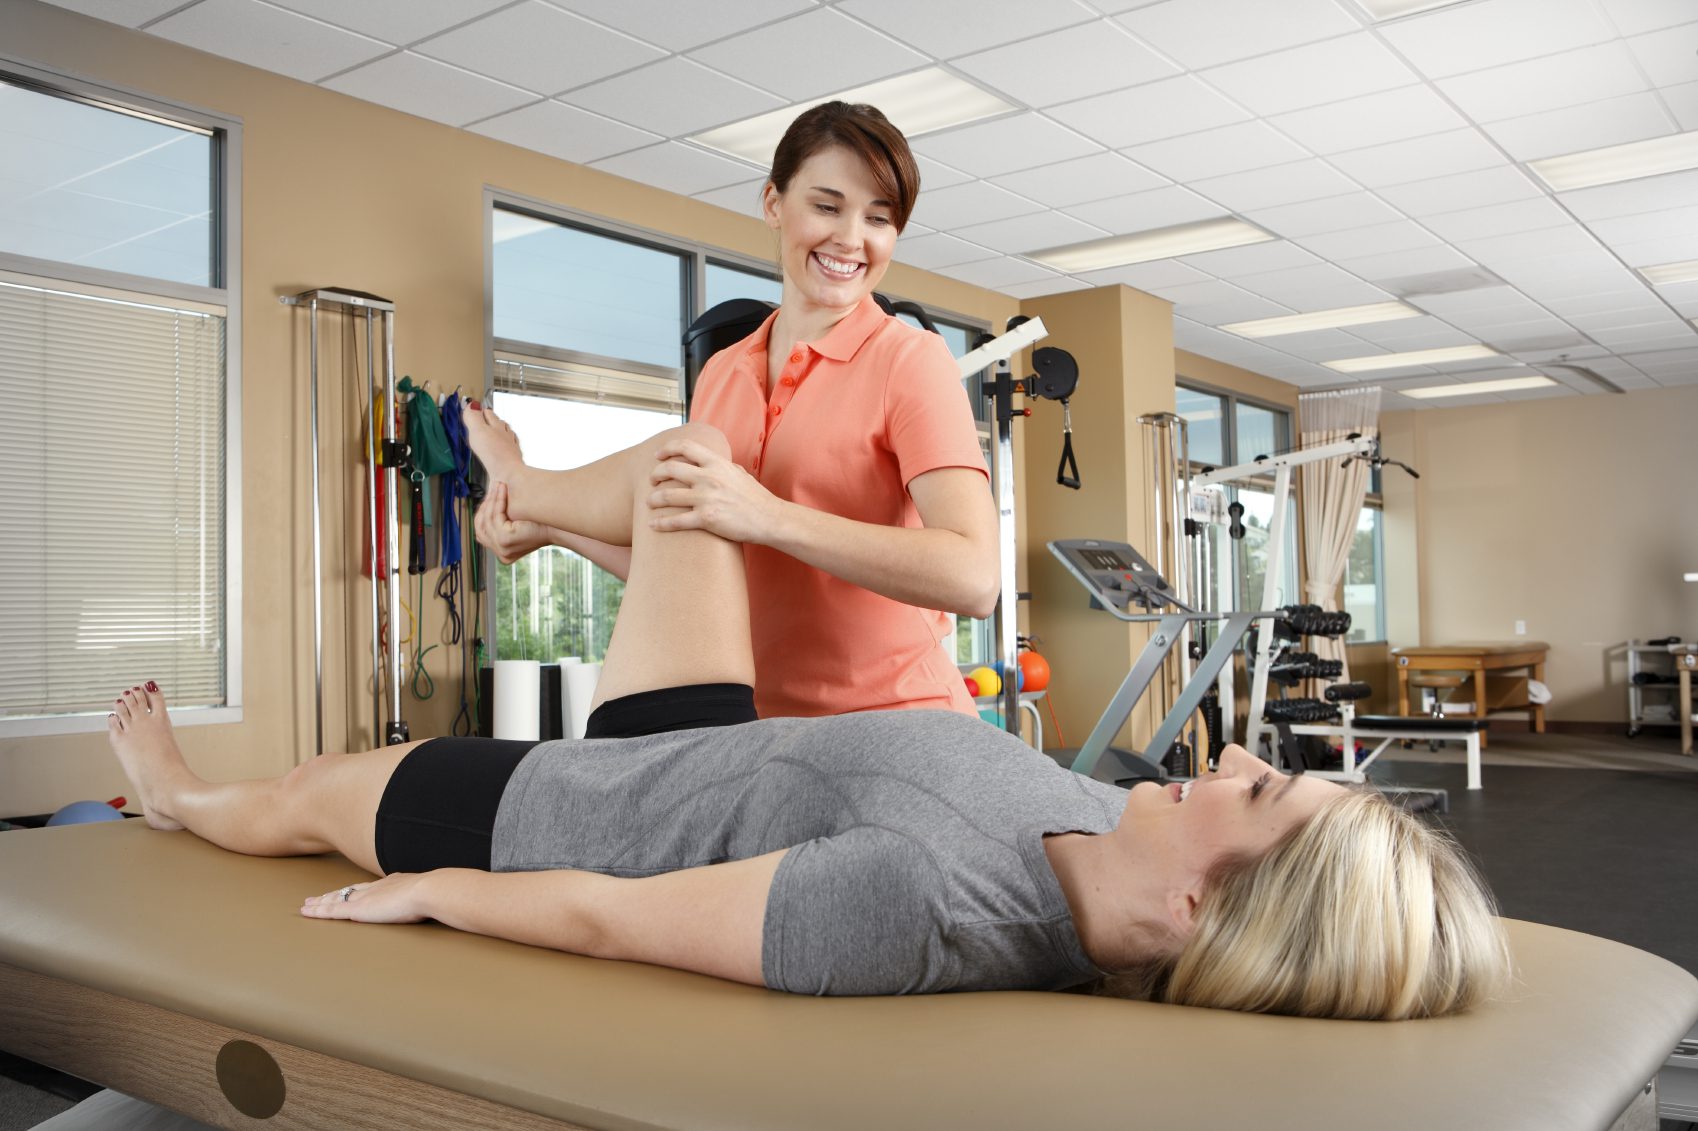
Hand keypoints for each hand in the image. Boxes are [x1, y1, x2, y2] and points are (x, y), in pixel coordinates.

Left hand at [300, 874, 431, 923]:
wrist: (428, 891)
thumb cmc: (433, 895)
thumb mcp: (427, 895)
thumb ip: (423, 898)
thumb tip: (432, 901)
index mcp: (391, 883)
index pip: (367, 887)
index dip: (354, 889)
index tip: (348, 891)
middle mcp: (374, 887)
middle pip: (348, 890)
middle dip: (332, 894)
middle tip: (318, 897)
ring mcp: (365, 897)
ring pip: (335, 899)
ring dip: (320, 902)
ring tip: (307, 904)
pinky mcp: (358, 910)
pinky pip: (332, 910)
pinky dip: (318, 911)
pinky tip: (307, 912)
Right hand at [462, 401, 525, 485]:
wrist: (511, 474)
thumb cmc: (495, 454)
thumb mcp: (478, 432)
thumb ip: (473, 418)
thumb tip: (472, 404)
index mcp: (497, 427)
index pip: (488, 414)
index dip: (481, 411)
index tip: (476, 409)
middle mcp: (506, 435)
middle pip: (499, 423)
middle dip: (492, 419)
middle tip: (486, 416)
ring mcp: (511, 448)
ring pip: (508, 434)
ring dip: (502, 430)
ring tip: (497, 429)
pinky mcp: (513, 461)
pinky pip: (512, 449)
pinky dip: (509, 445)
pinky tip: (507, 448)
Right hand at [474, 481, 554, 563]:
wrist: (557, 526)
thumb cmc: (540, 521)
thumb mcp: (516, 522)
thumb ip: (501, 520)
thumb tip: (484, 505)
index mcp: (503, 553)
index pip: (482, 532)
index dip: (483, 513)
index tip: (490, 496)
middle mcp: (502, 555)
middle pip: (481, 527)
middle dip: (487, 504)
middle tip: (494, 486)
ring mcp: (502, 549)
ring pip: (487, 520)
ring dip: (492, 500)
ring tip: (499, 485)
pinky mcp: (505, 539)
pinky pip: (495, 516)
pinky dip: (498, 501)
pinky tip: (503, 490)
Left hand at [647, 437, 782, 544]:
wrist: (769, 519)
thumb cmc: (756, 498)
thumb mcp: (741, 473)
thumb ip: (724, 466)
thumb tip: (715, 462)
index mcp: (717, 463)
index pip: (685, 447)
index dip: (666, 449)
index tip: (657, 456)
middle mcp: (709, 477)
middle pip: (670, 469)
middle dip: (655, 474)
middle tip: (651, 480)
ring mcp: (706, 498)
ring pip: (668, 495)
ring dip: (654, 499)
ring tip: (649, 502)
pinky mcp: (706, 519)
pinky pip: (676, 521)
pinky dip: (661, 523)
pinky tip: (653, 525)